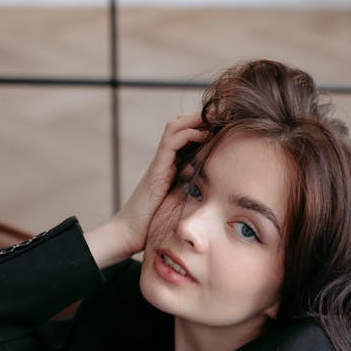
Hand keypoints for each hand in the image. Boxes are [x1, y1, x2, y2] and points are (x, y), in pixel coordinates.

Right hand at [86, 112, 206, 268]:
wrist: (128, 235)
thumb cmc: (152, 226)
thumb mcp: (179, 207)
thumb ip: (191, 197)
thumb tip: (212, 198)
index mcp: (169, 168)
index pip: (184, 137)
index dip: (201, 127)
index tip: (222, 125)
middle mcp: (163, 162)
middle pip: (179, 126)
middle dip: (200, 118)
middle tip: (221, 115)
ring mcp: (158, 164)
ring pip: (174, 128)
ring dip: (194, 120)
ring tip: (214, 118)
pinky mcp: (155, 170)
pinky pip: (170, 143)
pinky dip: (187, 134)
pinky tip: (203, 135)